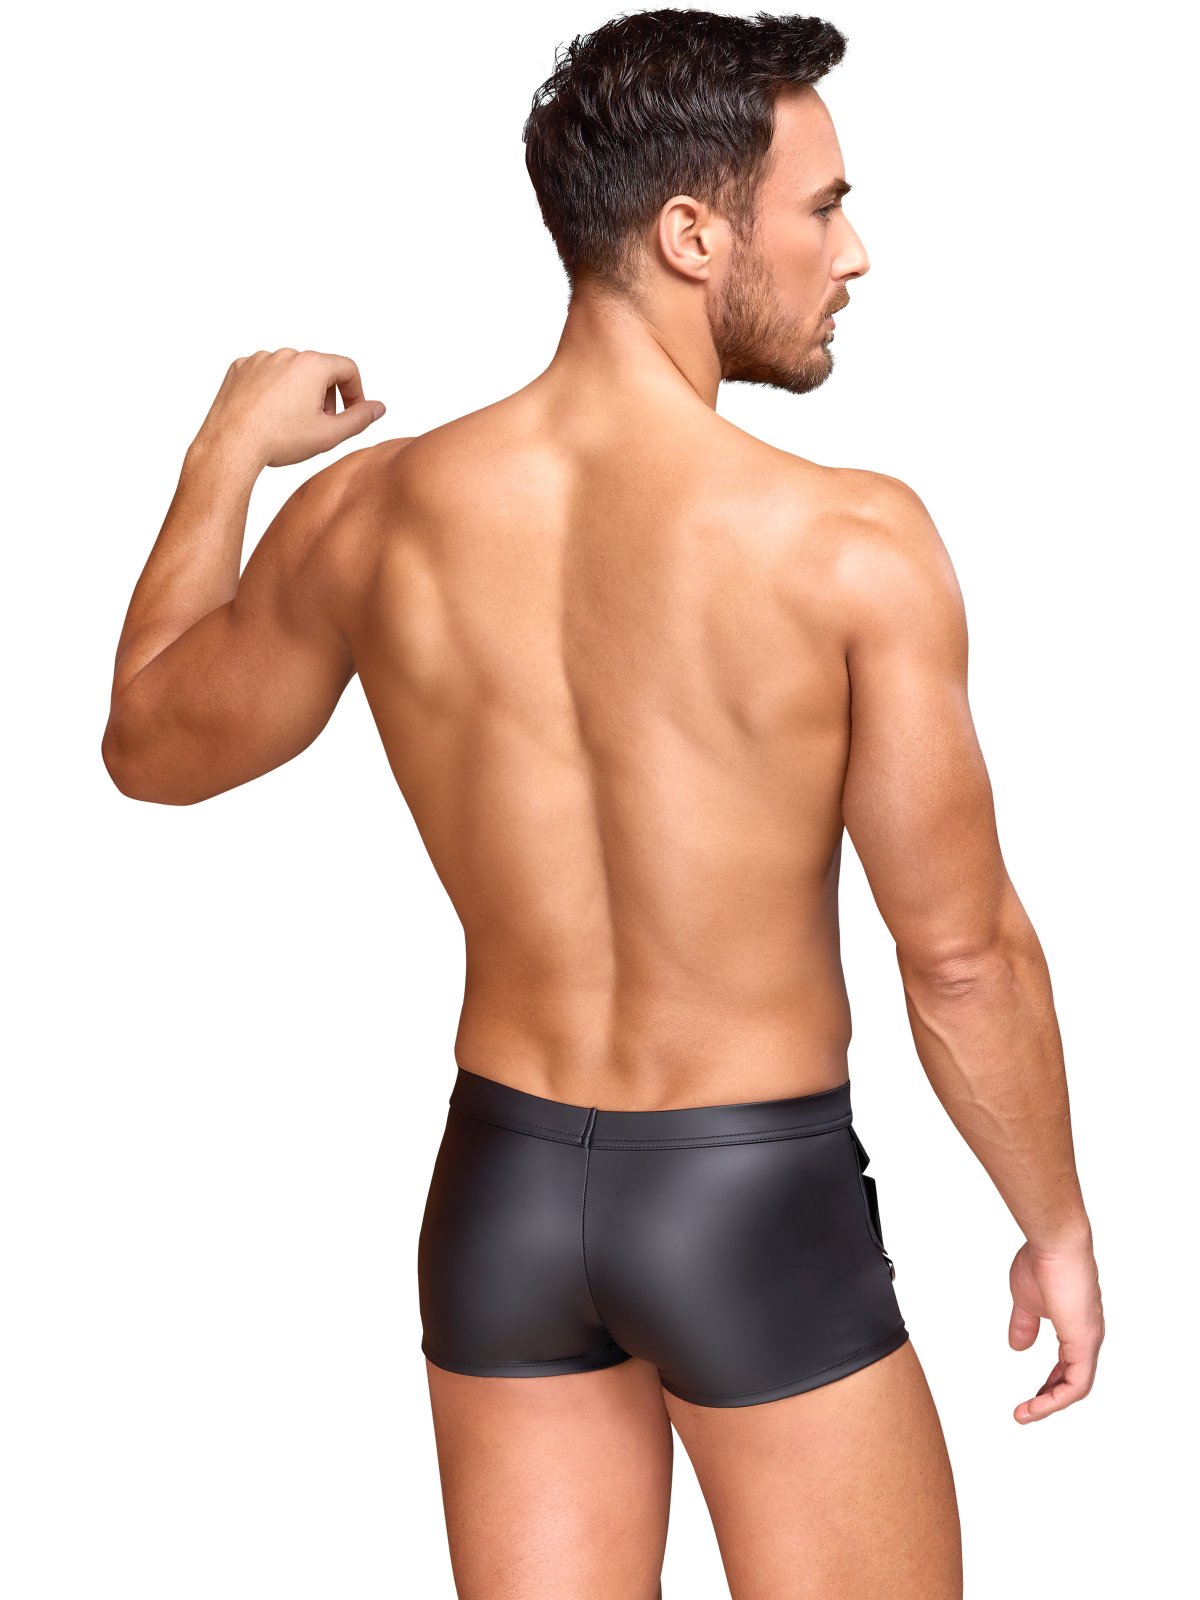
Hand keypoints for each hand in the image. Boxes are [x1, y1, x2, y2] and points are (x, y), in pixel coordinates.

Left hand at [192, 348, 386, 469]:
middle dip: (326, 395)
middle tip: (321, 424)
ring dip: (299, 392)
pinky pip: (264, 374)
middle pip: (319, 370)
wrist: (231, 443)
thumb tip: (378, 408)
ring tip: (292, 421)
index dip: (356, 392)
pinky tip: (268, 414)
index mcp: (313, 365)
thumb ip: (359, 419)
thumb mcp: (329, 434)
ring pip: (290, 372)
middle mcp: (287, 354)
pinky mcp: (239, 368)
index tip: (351, 413)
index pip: (348, 369)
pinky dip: (272, 390)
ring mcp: (260, 358)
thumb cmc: (279, 439)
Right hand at [1008, 1234, 1103, 1422]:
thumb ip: (1024, 1324)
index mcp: (1075, 1323)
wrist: (1055, 1243)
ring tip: (1024, 1414)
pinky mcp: (1085, 1343)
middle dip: (1049, 1396)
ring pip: (1076, 1386)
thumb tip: (1018, 1347)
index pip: (1068, 1362)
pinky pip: (1076, 1385)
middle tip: (1027, 1409)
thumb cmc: (1041, 1262)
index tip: (1031, 1394)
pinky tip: (1036, 1405)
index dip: (1050, 1380)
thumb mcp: (1025, 1299)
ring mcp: (1089, 1340)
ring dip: (1049, 1404)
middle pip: (1074, 1378)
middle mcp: (1088, 1335)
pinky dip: (1055, 1400)